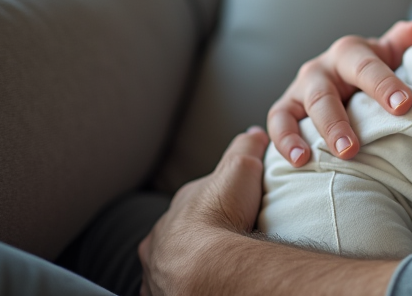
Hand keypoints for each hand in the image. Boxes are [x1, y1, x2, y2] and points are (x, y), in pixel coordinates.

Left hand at [138, 127, 269, 294]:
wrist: (207, 265)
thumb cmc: (223, 215)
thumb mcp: (242, 167)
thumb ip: (247, 146)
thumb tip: (255, 131)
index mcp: (180, 205)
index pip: (195, 200)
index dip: (213, 203)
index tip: (231, 210)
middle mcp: (161, 235)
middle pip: (179, 232)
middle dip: (195, 235)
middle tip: (223, 242)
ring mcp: (156, 266)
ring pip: (168, 261)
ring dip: (183, 262)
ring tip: (210, 267)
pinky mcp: (158, 292)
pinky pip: (164, 288)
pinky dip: (177, 287)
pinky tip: (194, 286)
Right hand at [267, 19, 411, 166]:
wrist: (344, 78)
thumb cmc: (370, 70)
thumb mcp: (388, 53)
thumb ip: (404, 41)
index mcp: (349, 52)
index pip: (366, 66)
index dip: (384, 85)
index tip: (404, 105)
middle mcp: (322, 67)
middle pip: (326, 93)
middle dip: (339, 122)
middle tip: (354, 148)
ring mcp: (300, 88)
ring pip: (306, 109)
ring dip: (320, 133)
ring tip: (336, 156)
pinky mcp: (285, 108)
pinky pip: (278, 123)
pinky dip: (285, 141)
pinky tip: (299, 160)